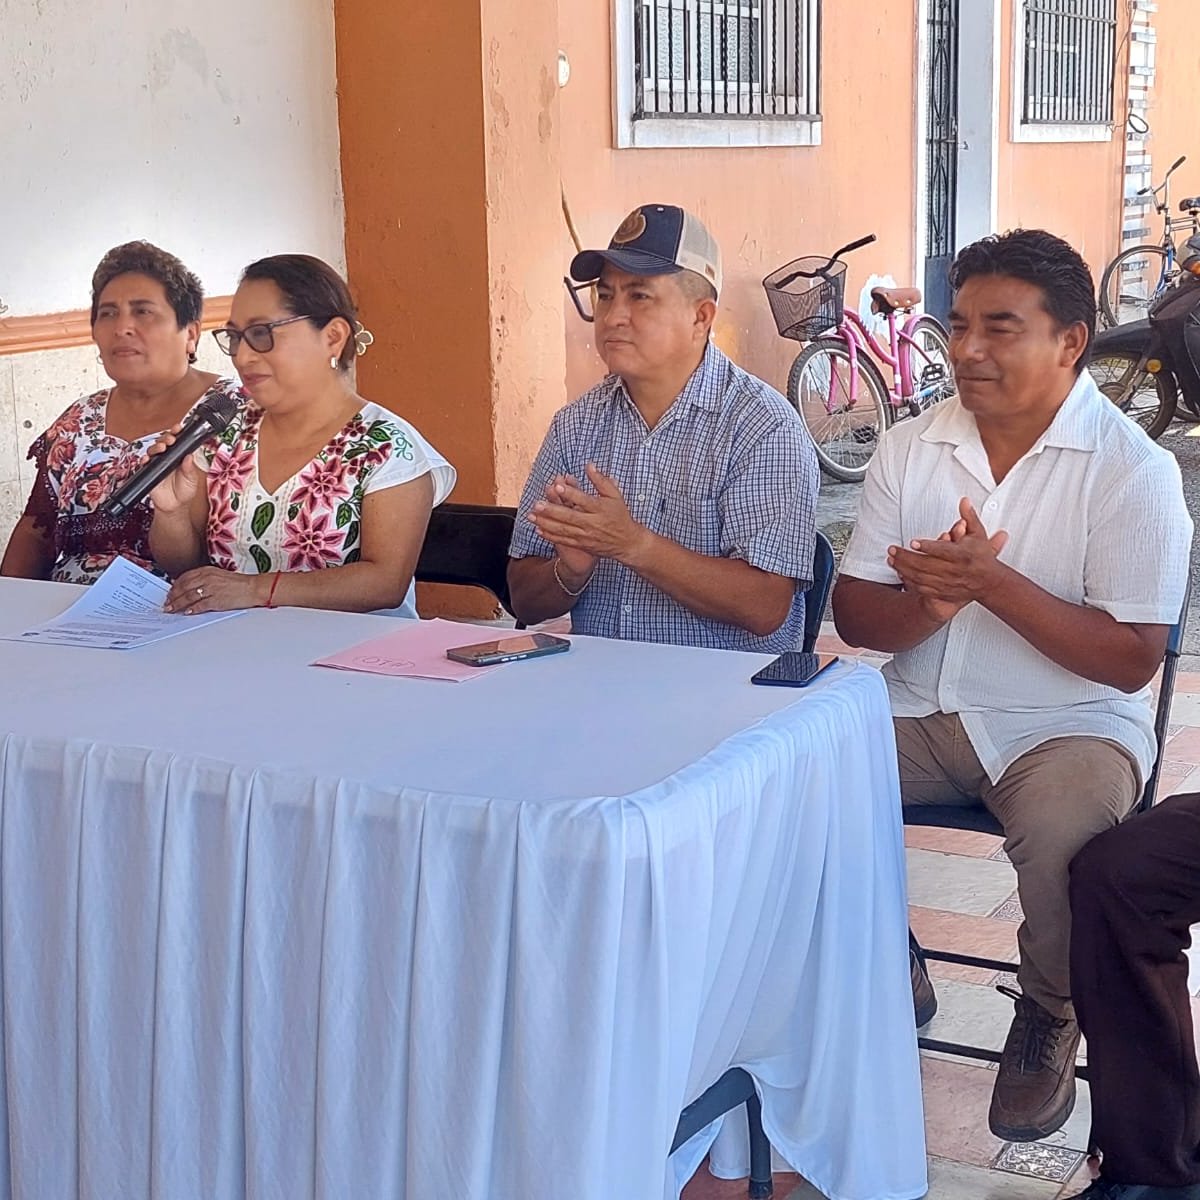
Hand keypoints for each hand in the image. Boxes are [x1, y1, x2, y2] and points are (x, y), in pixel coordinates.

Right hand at [147, 426, 202, 515]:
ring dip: (156, 446)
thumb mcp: (191, 480)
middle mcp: (168, 458)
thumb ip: (190, 469)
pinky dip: (145, 459)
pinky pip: (144, 463)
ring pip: (154, 450)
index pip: (178, 441)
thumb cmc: (184, 491)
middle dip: (166, 437)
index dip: (177, 433)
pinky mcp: (149, 471)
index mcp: (180, 457)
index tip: (179, 428)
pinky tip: (148, 459)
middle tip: (171, 439)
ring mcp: (158, 464)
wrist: (174, 506)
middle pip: (164, 442)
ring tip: (162, 448)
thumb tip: (189, 456)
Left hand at [164, 566, 266, 613]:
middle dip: (173, 596)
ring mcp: (212, 589)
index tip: (170, 593)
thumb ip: (204, 579)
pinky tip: (187, 612)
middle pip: (184, 587)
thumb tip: (191, 589)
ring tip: (172, 609)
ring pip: (189, 596)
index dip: (175, 586)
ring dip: (178, 604)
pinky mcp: (217, 600)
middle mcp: (207, 578)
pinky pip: (200, 605)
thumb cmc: (239, 583)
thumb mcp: (219, 576)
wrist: (254, 588)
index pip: (185, 578)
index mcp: (207, 570)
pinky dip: (192, 609)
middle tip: (167, 604)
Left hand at [528, 464, 648, 564]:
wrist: (627, 542)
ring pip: (563, 529)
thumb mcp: (615, 496)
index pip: (583, 500)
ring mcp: (586, 535)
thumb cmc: (620, 515)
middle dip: (552, 511)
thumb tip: (589, 465)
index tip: (558, 486)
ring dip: (546, 523)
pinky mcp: (582, 545)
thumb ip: (601, 481)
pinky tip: (538, 529)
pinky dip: (551, 536)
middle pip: (569, 516)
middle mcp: (592, 523)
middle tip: (537, 503)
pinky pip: (564, 540)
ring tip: (531, 515)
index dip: (570, 493)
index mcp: (600, 509)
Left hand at [887, 497, 1008, 618]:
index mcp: (962, 555)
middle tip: (892, 549)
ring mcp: (947, 583)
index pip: (943, 551)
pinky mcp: (943, 593)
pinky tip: (899, 572)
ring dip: (903, 568)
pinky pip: (922, 589)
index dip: (928, 546)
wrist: (989, 583)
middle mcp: (954, 571)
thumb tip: (964, 500)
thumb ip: (969, 517)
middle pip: (926, 565)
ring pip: (921, 577)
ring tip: (891, 558)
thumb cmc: (981, 557)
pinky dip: (909, 581)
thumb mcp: (979, 534)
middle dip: (906, 557)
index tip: (913, 541)